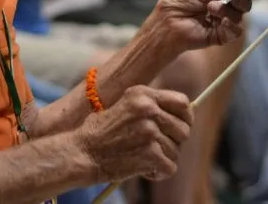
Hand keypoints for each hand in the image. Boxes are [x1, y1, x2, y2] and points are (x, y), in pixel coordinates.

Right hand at [76, 85, 192, 182]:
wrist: (81, 153)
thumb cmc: (100, 132)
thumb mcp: (124, 106)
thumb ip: (150, 107)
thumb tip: (182, 114)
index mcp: (143, 94)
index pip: (182, 103)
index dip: (186, 118)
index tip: (180, 127)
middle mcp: (149, 109)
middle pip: (184, 129)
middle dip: (175, 142)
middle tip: (159, 149)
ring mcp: (150, 131)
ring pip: (176, 151)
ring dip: (164, 159)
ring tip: (144, 159)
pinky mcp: (150, 153)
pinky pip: (170, 167)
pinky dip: (158, 173)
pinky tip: (144, 170)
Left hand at [143, 0, 254, 51]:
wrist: (166, 25)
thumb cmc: (177, 5)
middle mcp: (222, 9)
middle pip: (243, 4)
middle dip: (240, 0)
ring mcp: (221, 23)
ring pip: (239, 17)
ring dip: (228, 11)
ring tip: (211, 9)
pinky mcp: (219, 37)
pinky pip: (235, 32)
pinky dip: (231, 26)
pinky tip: (221, 22)